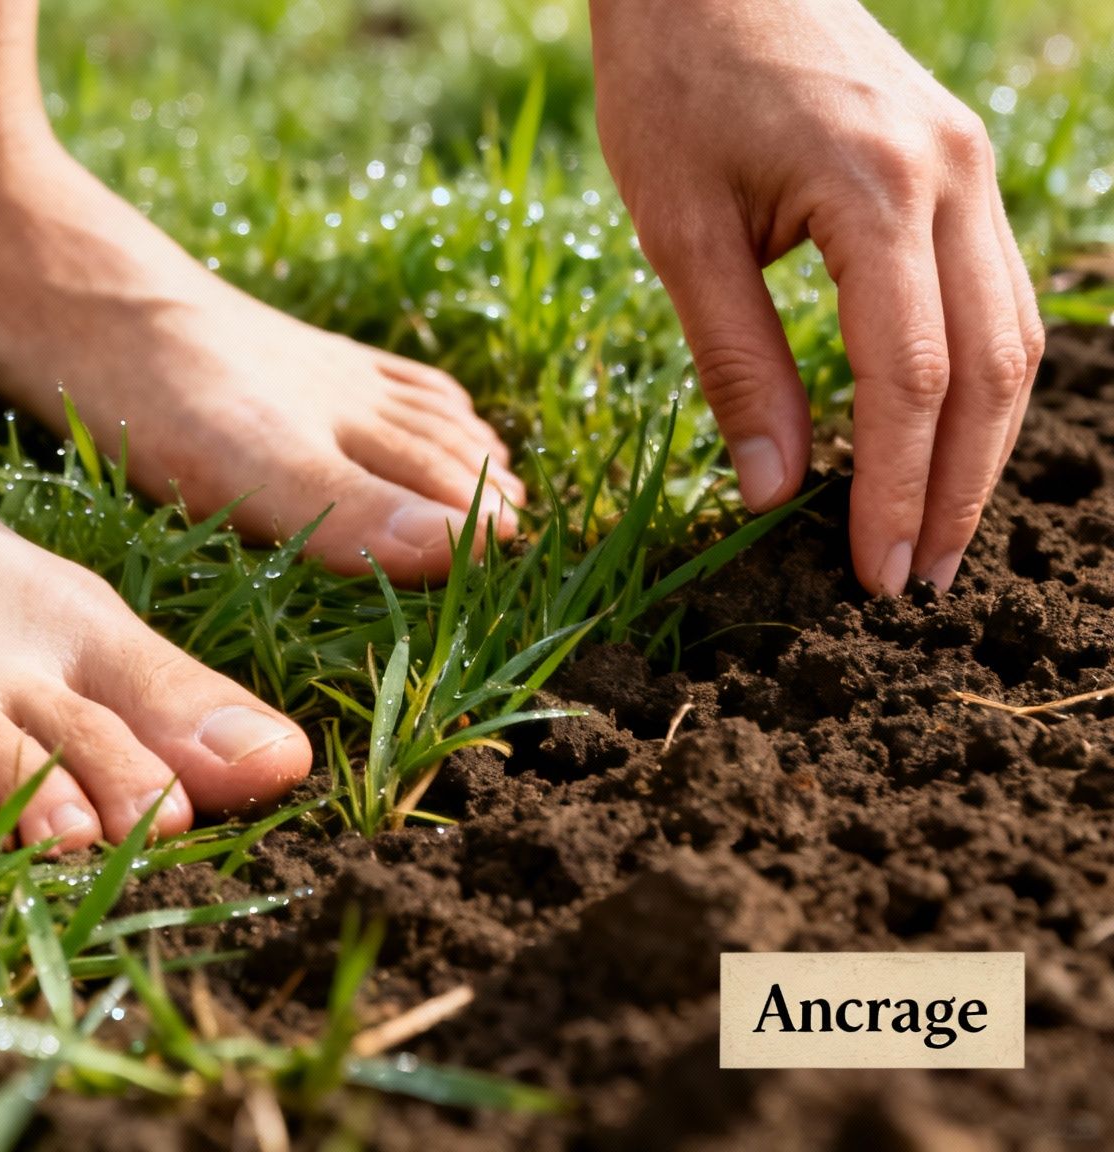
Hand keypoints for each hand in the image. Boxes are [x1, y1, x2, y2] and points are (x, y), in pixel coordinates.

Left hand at [589, 0, 1043, 594]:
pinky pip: (993, 292)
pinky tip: (941, 439)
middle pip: (986, 368)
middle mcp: (952, 176)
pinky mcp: (961, 163)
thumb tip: (769, 494)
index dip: (894, 487)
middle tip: (914, 584)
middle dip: (956, 488)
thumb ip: (732, 361)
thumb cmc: (673, 84)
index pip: (908, 377)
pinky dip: (975, 378)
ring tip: (933, 533)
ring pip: (1011, 335)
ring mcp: (970, 164)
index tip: (872, 576)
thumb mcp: (677, 230)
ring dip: (980, 445)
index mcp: (876, 191)